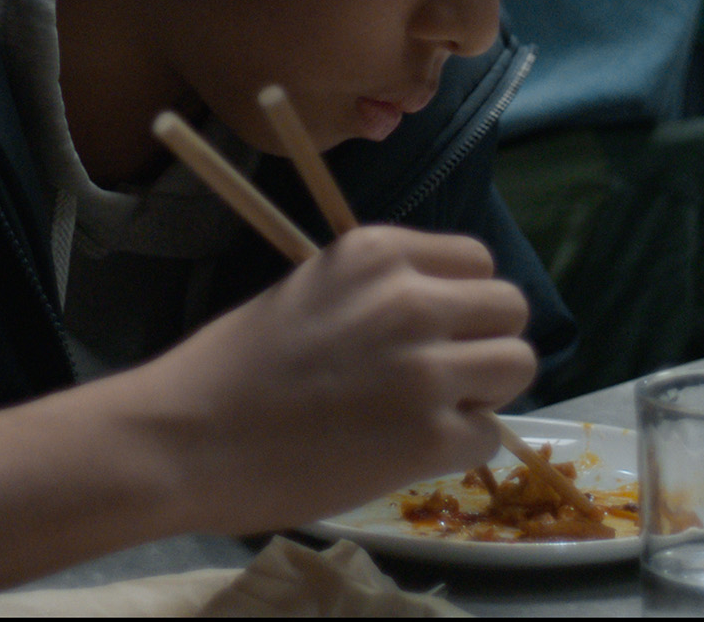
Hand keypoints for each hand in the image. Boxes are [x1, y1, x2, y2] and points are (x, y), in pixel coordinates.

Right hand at [112, 225, 534, 535]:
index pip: (477, 261)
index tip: (433, 329)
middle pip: (510, 309)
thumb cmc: (231, 367)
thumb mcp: (308, 290)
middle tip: (439, 376)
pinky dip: (459, 448)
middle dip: (483, 343)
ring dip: (482, 393)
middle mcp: (411, 299)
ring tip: (427, 413)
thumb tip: (441, 315)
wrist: (186, 437)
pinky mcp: (430, 438)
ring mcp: (426, 369)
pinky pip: (489, 435)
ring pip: (517, 366)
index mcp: (376, 252)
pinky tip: (407, 451)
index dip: (462, 301)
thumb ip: (377, 292)